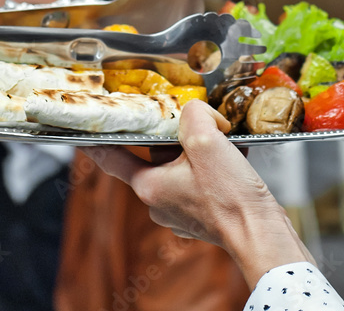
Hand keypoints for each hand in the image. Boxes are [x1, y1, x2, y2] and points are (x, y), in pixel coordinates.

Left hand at [83, 99, 313, 289]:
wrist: (261, 232)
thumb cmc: (230, 197)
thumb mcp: (206, 141)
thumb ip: (193, 114)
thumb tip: (194, 111)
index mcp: (150, 185)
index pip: (112, 158)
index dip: (96, 142)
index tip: (83, 132)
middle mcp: (159, 201)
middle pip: (157, 153)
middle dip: (178, 135)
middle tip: (200, 123)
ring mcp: (180, 211)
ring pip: (182, 164)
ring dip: (202, 149)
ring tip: (226, 142)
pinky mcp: (202, 214)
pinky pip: (201, 179)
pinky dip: (215, 165)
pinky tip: (235, 157)